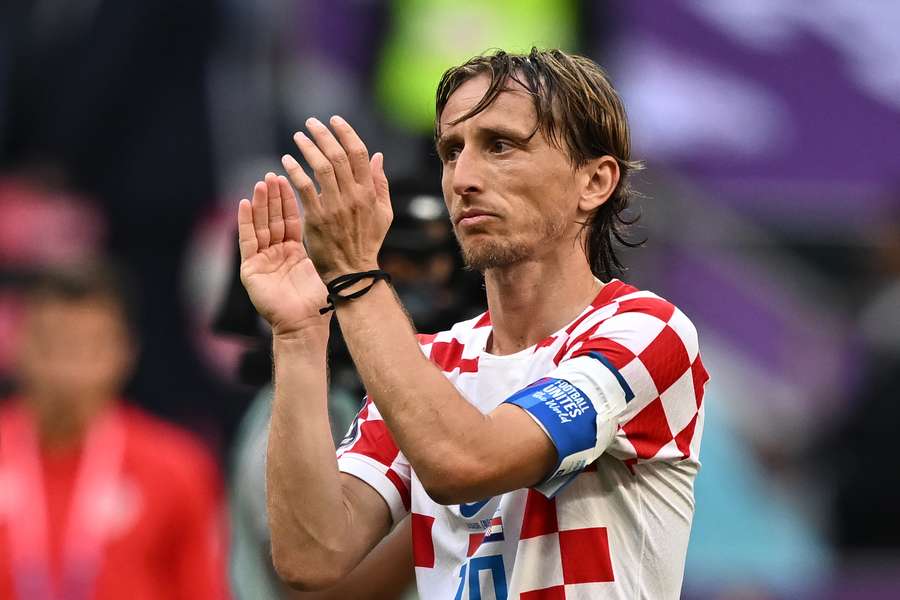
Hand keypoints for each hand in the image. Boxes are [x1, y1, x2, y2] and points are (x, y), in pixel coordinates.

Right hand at [238, 172, 330, 337]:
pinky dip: (245, 222)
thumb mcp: (323, 265)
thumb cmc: (318, 301)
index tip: (289, 178)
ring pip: (259, 226)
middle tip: (273, 174)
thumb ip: (325, 243)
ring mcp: (262, 260)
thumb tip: (343, 224)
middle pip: (272, 219)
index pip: (289, 219)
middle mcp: (275, 254)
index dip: (288, 200)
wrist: (305, 325)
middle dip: (273, 197)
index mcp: (293, 252)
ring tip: (260, 183)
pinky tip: (244, 203)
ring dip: (259, 204)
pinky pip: (247, 241)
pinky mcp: (250, 269)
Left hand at [281, 116, 392, 281]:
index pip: (359, 153)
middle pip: (338, 156)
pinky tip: (286, 160)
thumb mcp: (384, 213)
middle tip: (311, 123)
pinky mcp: (317, 218)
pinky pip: (304, 187)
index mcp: (370, 192)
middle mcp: (354, 196)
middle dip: (324, 135)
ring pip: (321, 168)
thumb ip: (381, 183)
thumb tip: (378, 155)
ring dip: (308, 148)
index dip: (346, 133)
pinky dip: (294, 171)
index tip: (335, 120)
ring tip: (298, 137)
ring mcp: (335, 206)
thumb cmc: (368, 242)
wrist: (353, 271)